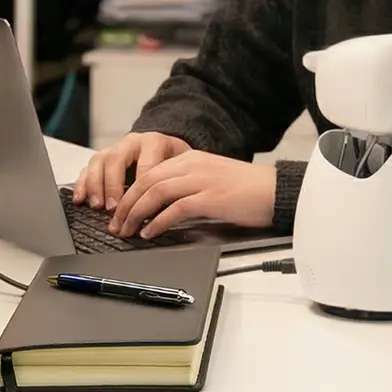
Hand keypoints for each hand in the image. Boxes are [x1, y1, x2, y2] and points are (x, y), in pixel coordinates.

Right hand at [70, 132, 188, 214]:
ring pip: (98, 162)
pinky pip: (87, 168)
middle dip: (113, 186)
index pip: (145, 165)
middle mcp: (132, 143)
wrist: (167, 146)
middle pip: (116, 160)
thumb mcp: (183, 168)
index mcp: (154, 143)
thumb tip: (169, 213)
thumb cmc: (175, 161)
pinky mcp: (102, 158)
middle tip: (114, 208)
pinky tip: (80, 199)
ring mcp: (114, 149)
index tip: (140, 207)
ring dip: (95, 186)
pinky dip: (82, 184)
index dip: (141, 188)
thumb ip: (176, 184)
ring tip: (97, 206)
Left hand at [107, 149, 277, 239]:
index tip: (119, 211)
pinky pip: (175, 208)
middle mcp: (192, 165)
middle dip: (126, 204)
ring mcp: (201, 180)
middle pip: (146, 182)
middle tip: (115, 225)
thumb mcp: (211, 180)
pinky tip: (149, 233)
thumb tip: (161, 208)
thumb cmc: (247, 190)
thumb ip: (187, 187)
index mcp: (190, 159)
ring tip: (126, 231)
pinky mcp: (211, 197)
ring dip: (136, 213)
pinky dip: (158, 222)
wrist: (276, 190)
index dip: (129, 193)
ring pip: (155, 192)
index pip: (149, 173)